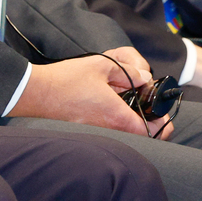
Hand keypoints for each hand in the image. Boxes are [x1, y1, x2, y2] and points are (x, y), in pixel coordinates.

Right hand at [8, 53, 155, 137]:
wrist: (37, 92)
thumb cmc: (67, 79)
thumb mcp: (101, 65)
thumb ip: (127, 71)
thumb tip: (144, 77)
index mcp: (116, 115)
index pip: (149, 131)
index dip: (162, 125)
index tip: (165, 115)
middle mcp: (108, 129)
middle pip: (139, 136)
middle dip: (151, 125)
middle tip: (153, 110)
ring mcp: (96, 132)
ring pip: (124, 133)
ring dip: (133, 122)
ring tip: (133, 103)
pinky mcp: (86, 130)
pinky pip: (109, 130)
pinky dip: (117, 120)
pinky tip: (112, 103)